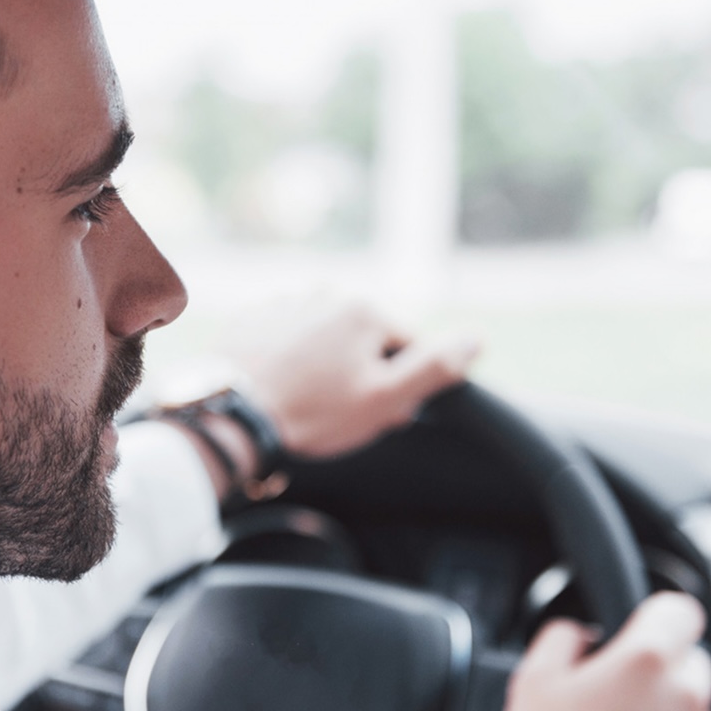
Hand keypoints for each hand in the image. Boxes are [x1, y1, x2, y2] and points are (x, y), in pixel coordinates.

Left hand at [241, 302, 478, 458]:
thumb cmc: (312, 412)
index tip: (379, 412)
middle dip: (362, 376)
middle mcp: (325, 294)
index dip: (399, 385)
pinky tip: (281, 391)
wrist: (233, 416)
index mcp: (363, 309)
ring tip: (308, 405)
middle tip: (341, 415)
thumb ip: (434, 367)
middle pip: (363, 342)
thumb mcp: (385, 399)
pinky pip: (288, 342)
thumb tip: (477, 338)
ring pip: (325, 341)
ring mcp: (285, 304)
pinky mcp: (253, 320)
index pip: (405, 346)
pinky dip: (290, 363)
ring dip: (326, 368)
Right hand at [502, 591, 710, 710]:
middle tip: (620, 698)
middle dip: (662, 674)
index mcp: (644, 659)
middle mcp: (684, 695)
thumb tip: (579, 633)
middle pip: (691, 664)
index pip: (681, 612)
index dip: (661, 618)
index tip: (645, 632)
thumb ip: (562, 638)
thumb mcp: (533, 677)